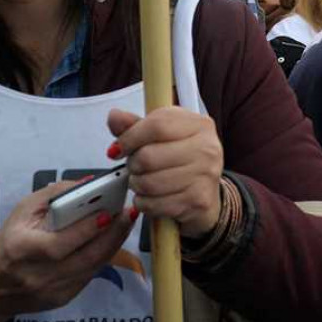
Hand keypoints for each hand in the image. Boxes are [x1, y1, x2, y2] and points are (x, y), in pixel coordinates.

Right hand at [0, 180, 135, 321]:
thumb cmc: (8, 241)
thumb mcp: (21, 211)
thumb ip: (53, 194)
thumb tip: (87, 183)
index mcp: (23, 249)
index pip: (60, 243)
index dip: (86, 230)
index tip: (109, 212)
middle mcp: (38, 274)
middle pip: (84, 258)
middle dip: (112, 235)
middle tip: (128, 214)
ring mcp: (52, 290)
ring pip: (93, 268)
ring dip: (114, 244)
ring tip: (126, 223)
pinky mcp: (62, 299)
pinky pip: (89, 275)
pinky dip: (103, 256)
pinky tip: (112, 240)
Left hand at [108, 106, 224, 237]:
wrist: (206, 193)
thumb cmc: (181, 159)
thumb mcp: (162, 136)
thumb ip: (136, 125)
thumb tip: (114, 117)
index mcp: (199, 124)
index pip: (157, 125)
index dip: (130, 137)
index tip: (118, 148)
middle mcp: (207, 147)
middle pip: (149, 156)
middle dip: (133, 164)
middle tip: (134, 167)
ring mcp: (205, 175)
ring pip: (149, 183)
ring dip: (136, 185)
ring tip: (141, 182)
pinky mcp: (198, 201)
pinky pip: (155, 204)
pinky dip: (144, 203)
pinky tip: (150, 197)